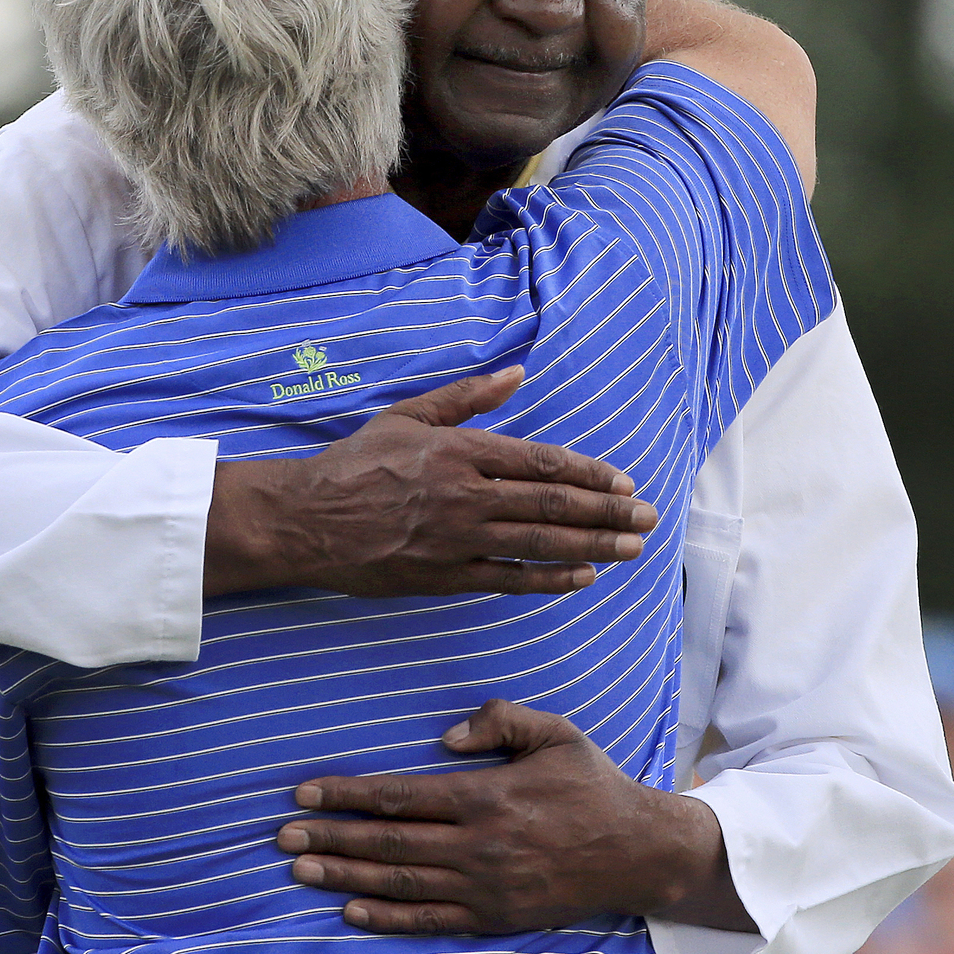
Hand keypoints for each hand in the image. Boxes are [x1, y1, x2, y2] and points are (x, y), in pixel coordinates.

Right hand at [204, 369, 657, 597]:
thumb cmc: (355, 462)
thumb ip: (466, 397)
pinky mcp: (444, 577)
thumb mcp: (408, 415)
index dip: (590, 474)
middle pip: (552, 504)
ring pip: (539, 543)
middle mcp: (466, 496)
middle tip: (647, 519)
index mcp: (460, 452)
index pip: (542, 463)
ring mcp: (457, 540)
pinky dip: (548, 579)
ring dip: (592, 546)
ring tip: (631, 549)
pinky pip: (508, 579)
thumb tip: (516, 373)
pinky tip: (582, 578)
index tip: (623, 483)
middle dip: (607, 513)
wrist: (306, 519)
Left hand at [272, 699, 750, 934]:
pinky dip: (387, 918)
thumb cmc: (593, 785)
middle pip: (389, 842)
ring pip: (401, 883)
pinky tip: (350, 911)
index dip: (348, 794)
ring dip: (345, 877)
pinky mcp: (495, 918)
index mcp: (488, 796)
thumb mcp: (556, 732)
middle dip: (331, 837)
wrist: (638, 852)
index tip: (305, 793)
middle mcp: (480, 845)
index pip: (401, 796)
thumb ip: (499, 721)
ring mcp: (486, 887)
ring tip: (300, 869)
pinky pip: (431, 921)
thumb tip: (442, 737)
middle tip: (281, 835)